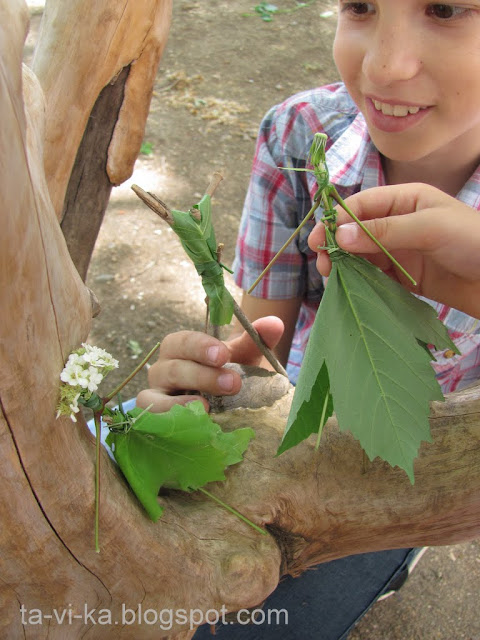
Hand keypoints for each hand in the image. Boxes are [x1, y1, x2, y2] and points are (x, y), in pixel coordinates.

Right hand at [136, 316, 283, 411]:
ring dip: (179, 403)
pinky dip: (168, 421)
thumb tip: (275, 324)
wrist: (224, 408)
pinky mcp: (155, 421)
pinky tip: (193, 424)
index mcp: (180, 349)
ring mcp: (156, 398)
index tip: (223, 355)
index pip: (180, 341)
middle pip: (172, 368)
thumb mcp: (243, 357)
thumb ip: (256, 340)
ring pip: (153, 396)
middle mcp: (163, 371)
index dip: (199, 346)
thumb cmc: (228, 374)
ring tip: (206, 407)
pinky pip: (150, 420)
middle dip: (202, 375)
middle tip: (233, 383)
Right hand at [309, 183, 479, 317]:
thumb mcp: (430, 228)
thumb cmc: (473, 242)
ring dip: (344, 264)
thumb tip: (340, 236)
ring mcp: (399, 251)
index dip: (337, 220)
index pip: (361, 205)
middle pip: (355, 231)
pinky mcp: (403, 277)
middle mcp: (398, 223)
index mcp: (405, 200)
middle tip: (322, 263)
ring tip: (331, 277)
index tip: (320, 241)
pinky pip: (373, 276)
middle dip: (335, 244)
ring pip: (360, 255)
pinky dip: (358, 280)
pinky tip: (348, 287)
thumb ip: (384, 231)